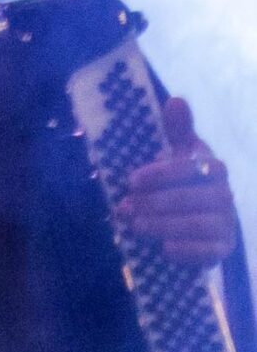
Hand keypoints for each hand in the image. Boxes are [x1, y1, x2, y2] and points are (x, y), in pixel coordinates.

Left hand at [119, 96, 237, 268]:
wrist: (204, 215)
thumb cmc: (184, 177)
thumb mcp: (178, 150)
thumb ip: (177, 129)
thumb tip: (176, 100)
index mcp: (212, 166)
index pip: (188, 167)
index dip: (159, 174)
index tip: (131, 180)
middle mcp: (224, 194)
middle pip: (189, 199)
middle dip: (153, 203)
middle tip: (124, 208)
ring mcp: (227, 222)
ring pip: (196, 225)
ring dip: (162, 226)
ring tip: (134, 226)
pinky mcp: (224, 247)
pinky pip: (207, 251)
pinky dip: (185, 251)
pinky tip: (163, 248)